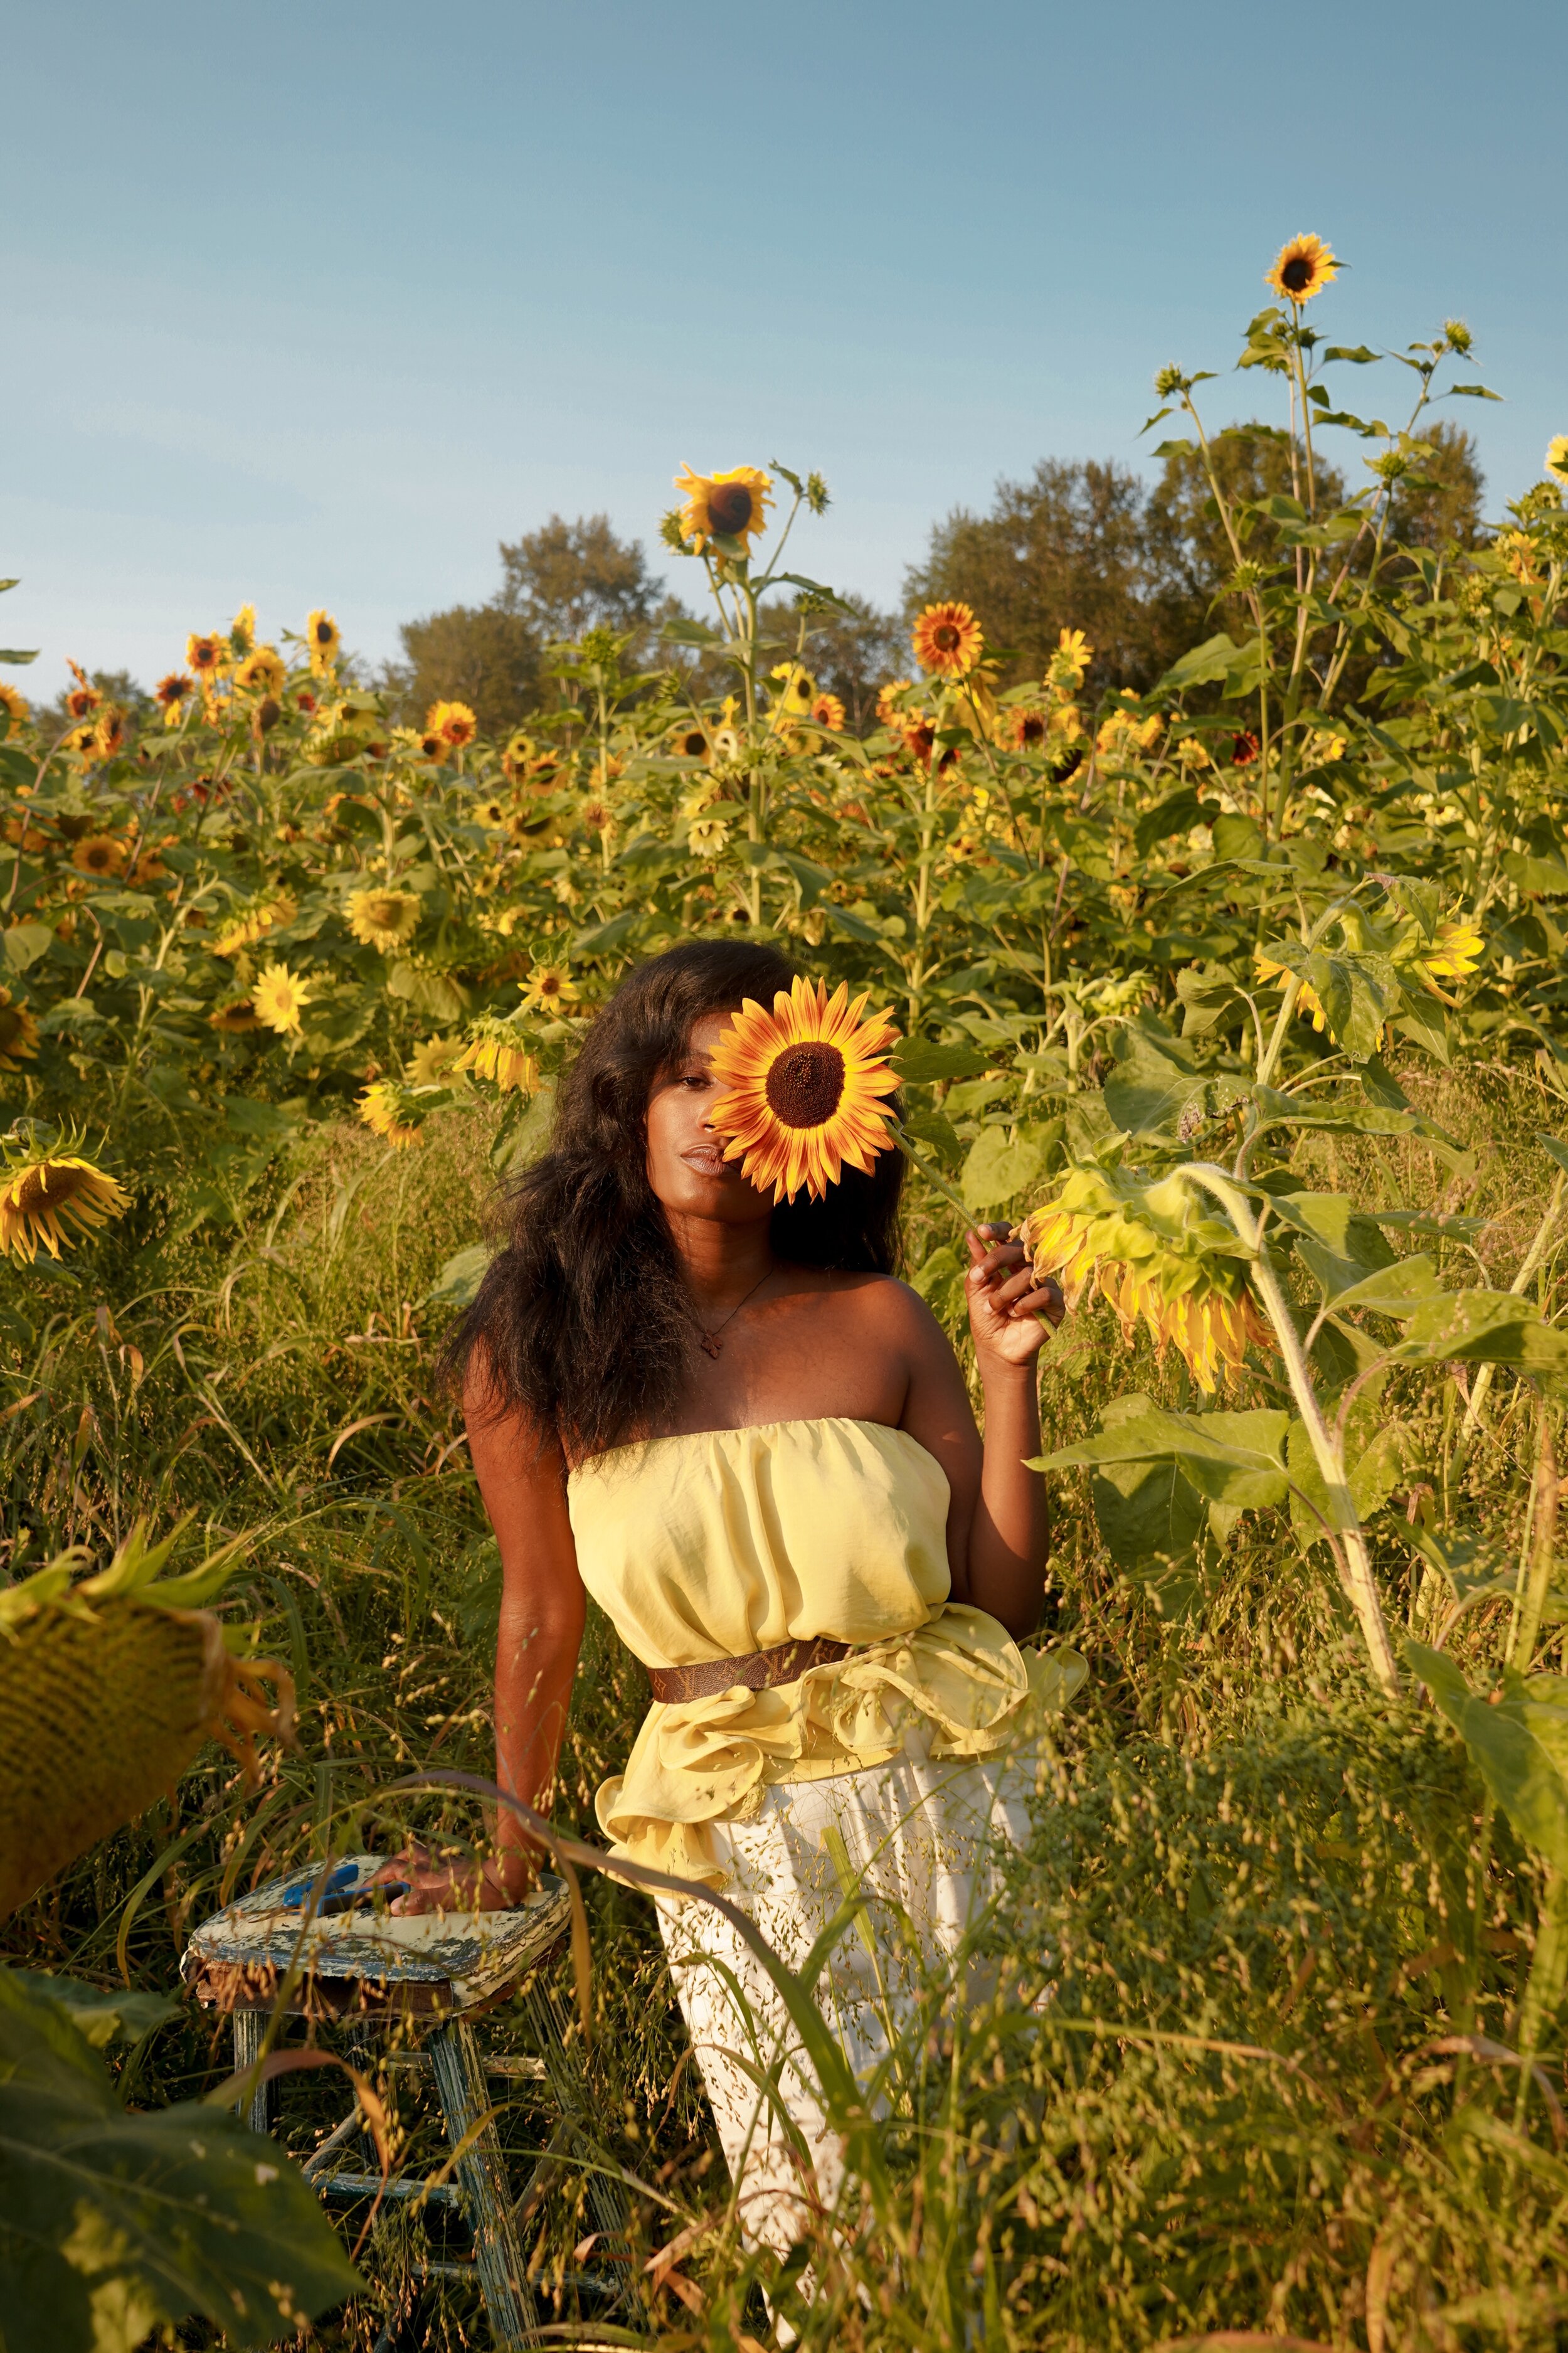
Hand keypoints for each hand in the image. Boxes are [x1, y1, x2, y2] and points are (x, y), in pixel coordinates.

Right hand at [367, 1844, 532, 1916]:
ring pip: (419, 1856)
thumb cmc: (482, 1890)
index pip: (394, 1871)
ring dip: (405, 1862)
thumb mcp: (450, 1901)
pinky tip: (427, 1875)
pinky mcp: (458, 1867)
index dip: (376, 1880)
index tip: (360, 1892)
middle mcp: (434, 1866)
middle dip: (387, 1867)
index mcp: (428, 1875)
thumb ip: (422, 1903)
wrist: (510, 1875)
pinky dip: (424, 1865)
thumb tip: (392, 1908)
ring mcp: (446, 1865)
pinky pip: (434, 1861)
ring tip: (396, 1875)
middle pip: (403, 1857)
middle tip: (377, 1882)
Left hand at [964, 1224, 1065, 1372]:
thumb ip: (977, 1263)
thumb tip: (970, 1233)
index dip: (998, 1230)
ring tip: (992, 1308)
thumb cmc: (986, 1317)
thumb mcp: (976, 1289)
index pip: (1009, 1235)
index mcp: (1010, 1261)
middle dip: (995, 1260)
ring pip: (1028, 1273)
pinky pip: (1044, 1293)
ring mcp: (1044, 1283)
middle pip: (1019, 1249)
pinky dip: (1025, 1303)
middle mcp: (1029, 1268)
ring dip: (1004, 1292)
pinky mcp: (1056, 1302)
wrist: (997, 1348)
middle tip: (978, 1277)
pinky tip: (1014, 1313)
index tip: (981, 1231)